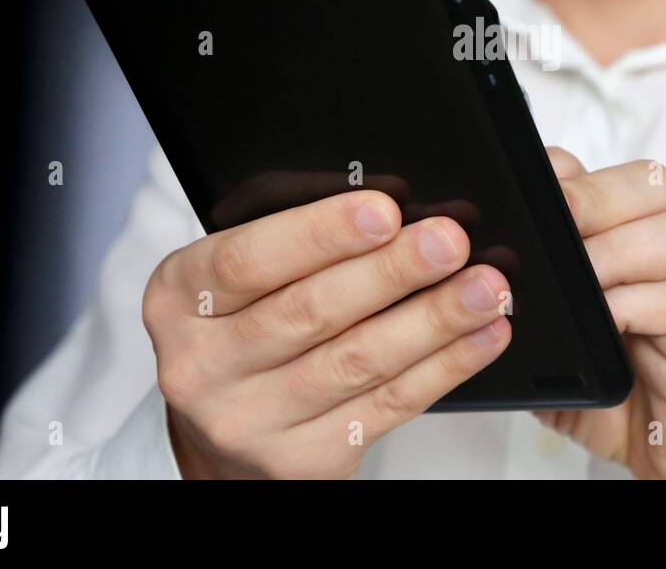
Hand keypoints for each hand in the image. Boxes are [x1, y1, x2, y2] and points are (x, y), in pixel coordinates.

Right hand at [143, 190, 511, 477]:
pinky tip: (482, 335)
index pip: (247, 260)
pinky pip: (387, 406)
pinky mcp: (302, 460)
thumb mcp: (239, 275)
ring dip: (433, 320)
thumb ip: (294, 240)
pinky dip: (445, 367)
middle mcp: (202, 365)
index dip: (320, 234)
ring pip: (357, 362)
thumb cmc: (241, 324)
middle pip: (310, 312)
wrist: (219, 429)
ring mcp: (251, 420)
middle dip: (392, 272)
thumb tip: (395, 205)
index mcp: (180, 297)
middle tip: (450, 241)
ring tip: (485, 287)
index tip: (384, 210)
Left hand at [535, 148, 665, 478]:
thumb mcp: (549, 331)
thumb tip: (463, 269)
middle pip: (647, 184)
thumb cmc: (610, 379)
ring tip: (577, 279)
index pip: (592, 170)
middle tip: (552, 224)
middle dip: (591, 195)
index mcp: (620, 233)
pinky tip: (599, 325)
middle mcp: (662, 249)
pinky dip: (630, 305)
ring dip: (618, 248)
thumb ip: (520, 293)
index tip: (516, 195)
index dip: (557, 172)